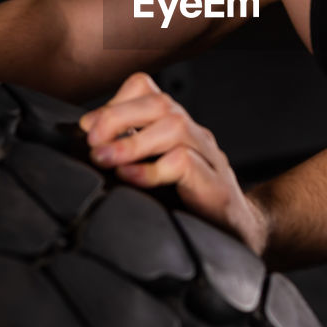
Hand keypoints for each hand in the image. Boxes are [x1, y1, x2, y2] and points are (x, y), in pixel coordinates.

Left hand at [80, 72, 267, 254]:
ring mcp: (209, 158)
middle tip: (92, 142)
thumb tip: (84, 152)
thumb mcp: (155, 177)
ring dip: (131, 142)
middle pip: (160, 102)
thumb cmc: (190, 208)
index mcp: (178, 129)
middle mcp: (195, 136)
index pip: (149, 91)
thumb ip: (129, 160)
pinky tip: (130, 179)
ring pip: (174, 126)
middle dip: (117, 116)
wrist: (242, 235)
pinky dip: (151, 169)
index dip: (115, 103)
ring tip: (104, 159)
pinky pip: (183, 163)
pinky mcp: (216, 187)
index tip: (87, 130)